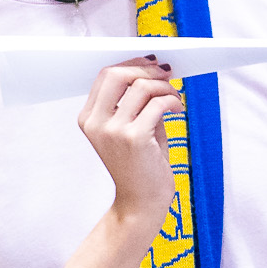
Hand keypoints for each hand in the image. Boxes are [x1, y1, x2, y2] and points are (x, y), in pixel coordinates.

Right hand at [77, 58, 181, 227]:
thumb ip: (136, 101)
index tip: (152, 64)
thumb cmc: (139, 166)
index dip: (132, 64)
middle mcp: (96, 123)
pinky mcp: (134, 138)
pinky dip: (173, 102)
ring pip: (141, 87)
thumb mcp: (131, 128)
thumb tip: (155, 70)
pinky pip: (158, 104)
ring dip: (165, 88)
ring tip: (175, 98)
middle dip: (147, 70)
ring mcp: (113, 131)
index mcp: (89, 118)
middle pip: (118, 74)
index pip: (106, 75)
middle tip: (167, 76)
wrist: (142, 203)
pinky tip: (178, 110)